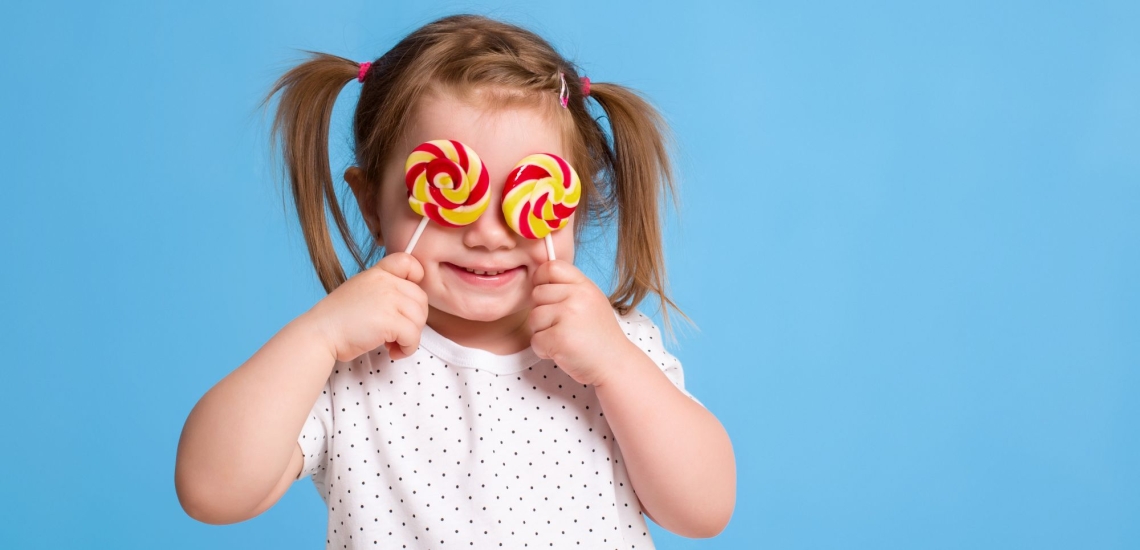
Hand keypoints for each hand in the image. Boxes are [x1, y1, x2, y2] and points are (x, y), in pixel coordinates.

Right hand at [304, 252, 428, 361]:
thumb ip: (383, 290)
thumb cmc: (337, 320)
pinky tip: (393, 351)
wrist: (319, 333)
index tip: (406, 300)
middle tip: (398, 332)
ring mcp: (388, 300)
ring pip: (419, 318)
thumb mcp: (360, 292)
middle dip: (415, 319)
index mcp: (377, 273)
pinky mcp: (390, 321)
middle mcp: (385, 282)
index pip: (408, 261)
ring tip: (394, 344)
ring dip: (411, 336)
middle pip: (421, 298)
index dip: (416, 278)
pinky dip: (407, 348)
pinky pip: (413, 336)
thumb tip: (407, 305)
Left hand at [528, 260, 635, 386]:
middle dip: (542, 312)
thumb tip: (537, 279)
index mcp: (585, 286)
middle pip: (537, 293)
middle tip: (561, 326)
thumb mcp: (590, 302)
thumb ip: (568, 288)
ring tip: (564, 339)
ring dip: (542, 333)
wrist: (614, 364)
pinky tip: (562, 351)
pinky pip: (535, 340)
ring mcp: (568, 316)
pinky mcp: (559, 338)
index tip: (546, 295)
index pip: (551, 267)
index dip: (541, 279)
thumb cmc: (598, 335)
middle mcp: (578, 297)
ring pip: (533, 318)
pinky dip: (544, 350)